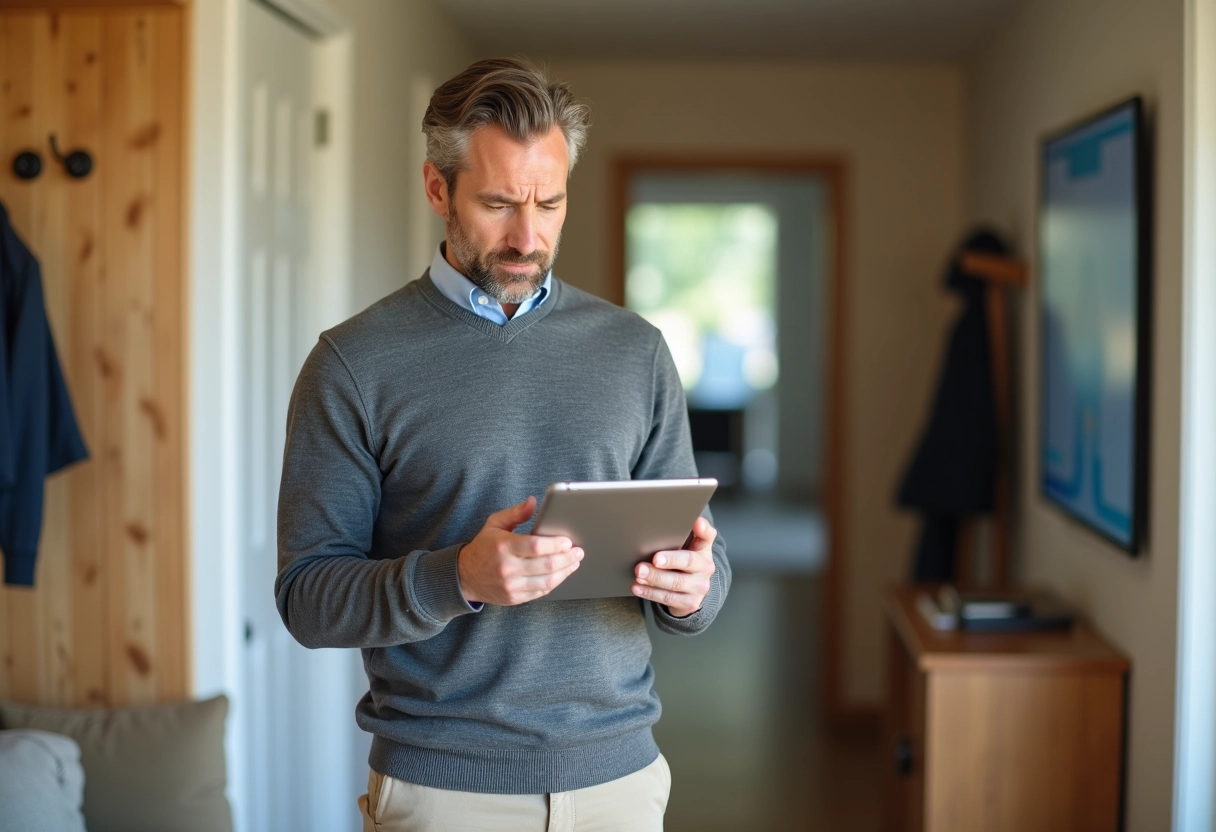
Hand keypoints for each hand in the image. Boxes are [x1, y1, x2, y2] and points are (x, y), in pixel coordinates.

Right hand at [457, 496, 583, 605]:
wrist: (464, 576)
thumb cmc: (483, 547)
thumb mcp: (494, 524)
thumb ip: (516, 513)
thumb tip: (534, 502)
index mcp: (504, 546)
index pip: (536, 546)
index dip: (556, 544)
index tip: (568, 541)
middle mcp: (508, 568)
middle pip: (546, 565)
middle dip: (567, 558)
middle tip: (578, 552)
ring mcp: (511, 585)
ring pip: (547, 581)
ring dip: (565, 572)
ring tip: (574, 563)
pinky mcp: (515, 598)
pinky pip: (540, 592)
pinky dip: (554, 583)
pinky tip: (561, 574)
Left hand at [632, 516, 715, 617]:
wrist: (693, 592)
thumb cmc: (685, 564)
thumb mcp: (689, 548)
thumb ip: (685, 533)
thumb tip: (679, 519)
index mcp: (704, 550)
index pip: (707, 536)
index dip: (703, 529)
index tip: (696, 523)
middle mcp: (705, 568)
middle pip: (688, 562)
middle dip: (670, 560)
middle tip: (654, 559)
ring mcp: (698, 587)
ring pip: (675, 583)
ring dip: (655, 578)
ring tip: (639, 573)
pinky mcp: (689, 603)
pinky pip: (667, 598)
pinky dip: (650, 592)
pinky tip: (638, 586)